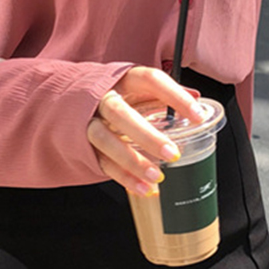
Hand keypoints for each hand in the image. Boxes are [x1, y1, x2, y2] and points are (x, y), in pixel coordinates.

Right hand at [87, 66, 205, 194]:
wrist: (70, 99)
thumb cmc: (115, 94)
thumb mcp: (138, 87)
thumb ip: (164, 93)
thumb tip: (197, 97)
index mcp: (124, 80)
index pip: (150, 80)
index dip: (175, 96)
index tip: (197, 114)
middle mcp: (103, 99)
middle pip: (120, 114)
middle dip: (147, 135)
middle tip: (172, 153)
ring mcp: (90, 122)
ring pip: (106, 140)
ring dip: (132, 160)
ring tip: (157, 176)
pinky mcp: (84, 145)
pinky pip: (103, 163)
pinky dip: (124, 178)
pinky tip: (144, 188)